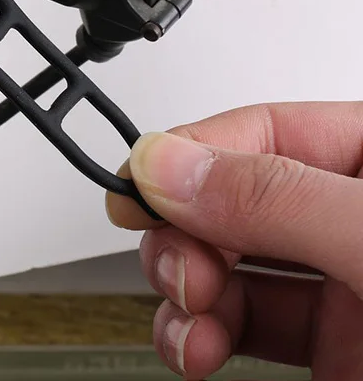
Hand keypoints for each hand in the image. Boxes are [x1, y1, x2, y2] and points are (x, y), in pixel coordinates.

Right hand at [106, 102, 362, 379]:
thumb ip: (277, 199)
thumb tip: (169, 165)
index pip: (266, 130)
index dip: (192, 153)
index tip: (137, 186)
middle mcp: (349, 219)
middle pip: (230, 196)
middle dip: (185, 230)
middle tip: (177, 263)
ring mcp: (344, 284)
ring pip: (227, 261)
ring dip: (184, 286)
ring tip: (187, 309)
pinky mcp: (333, 347)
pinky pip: (244, 322)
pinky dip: (202, 332)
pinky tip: (196, 344)